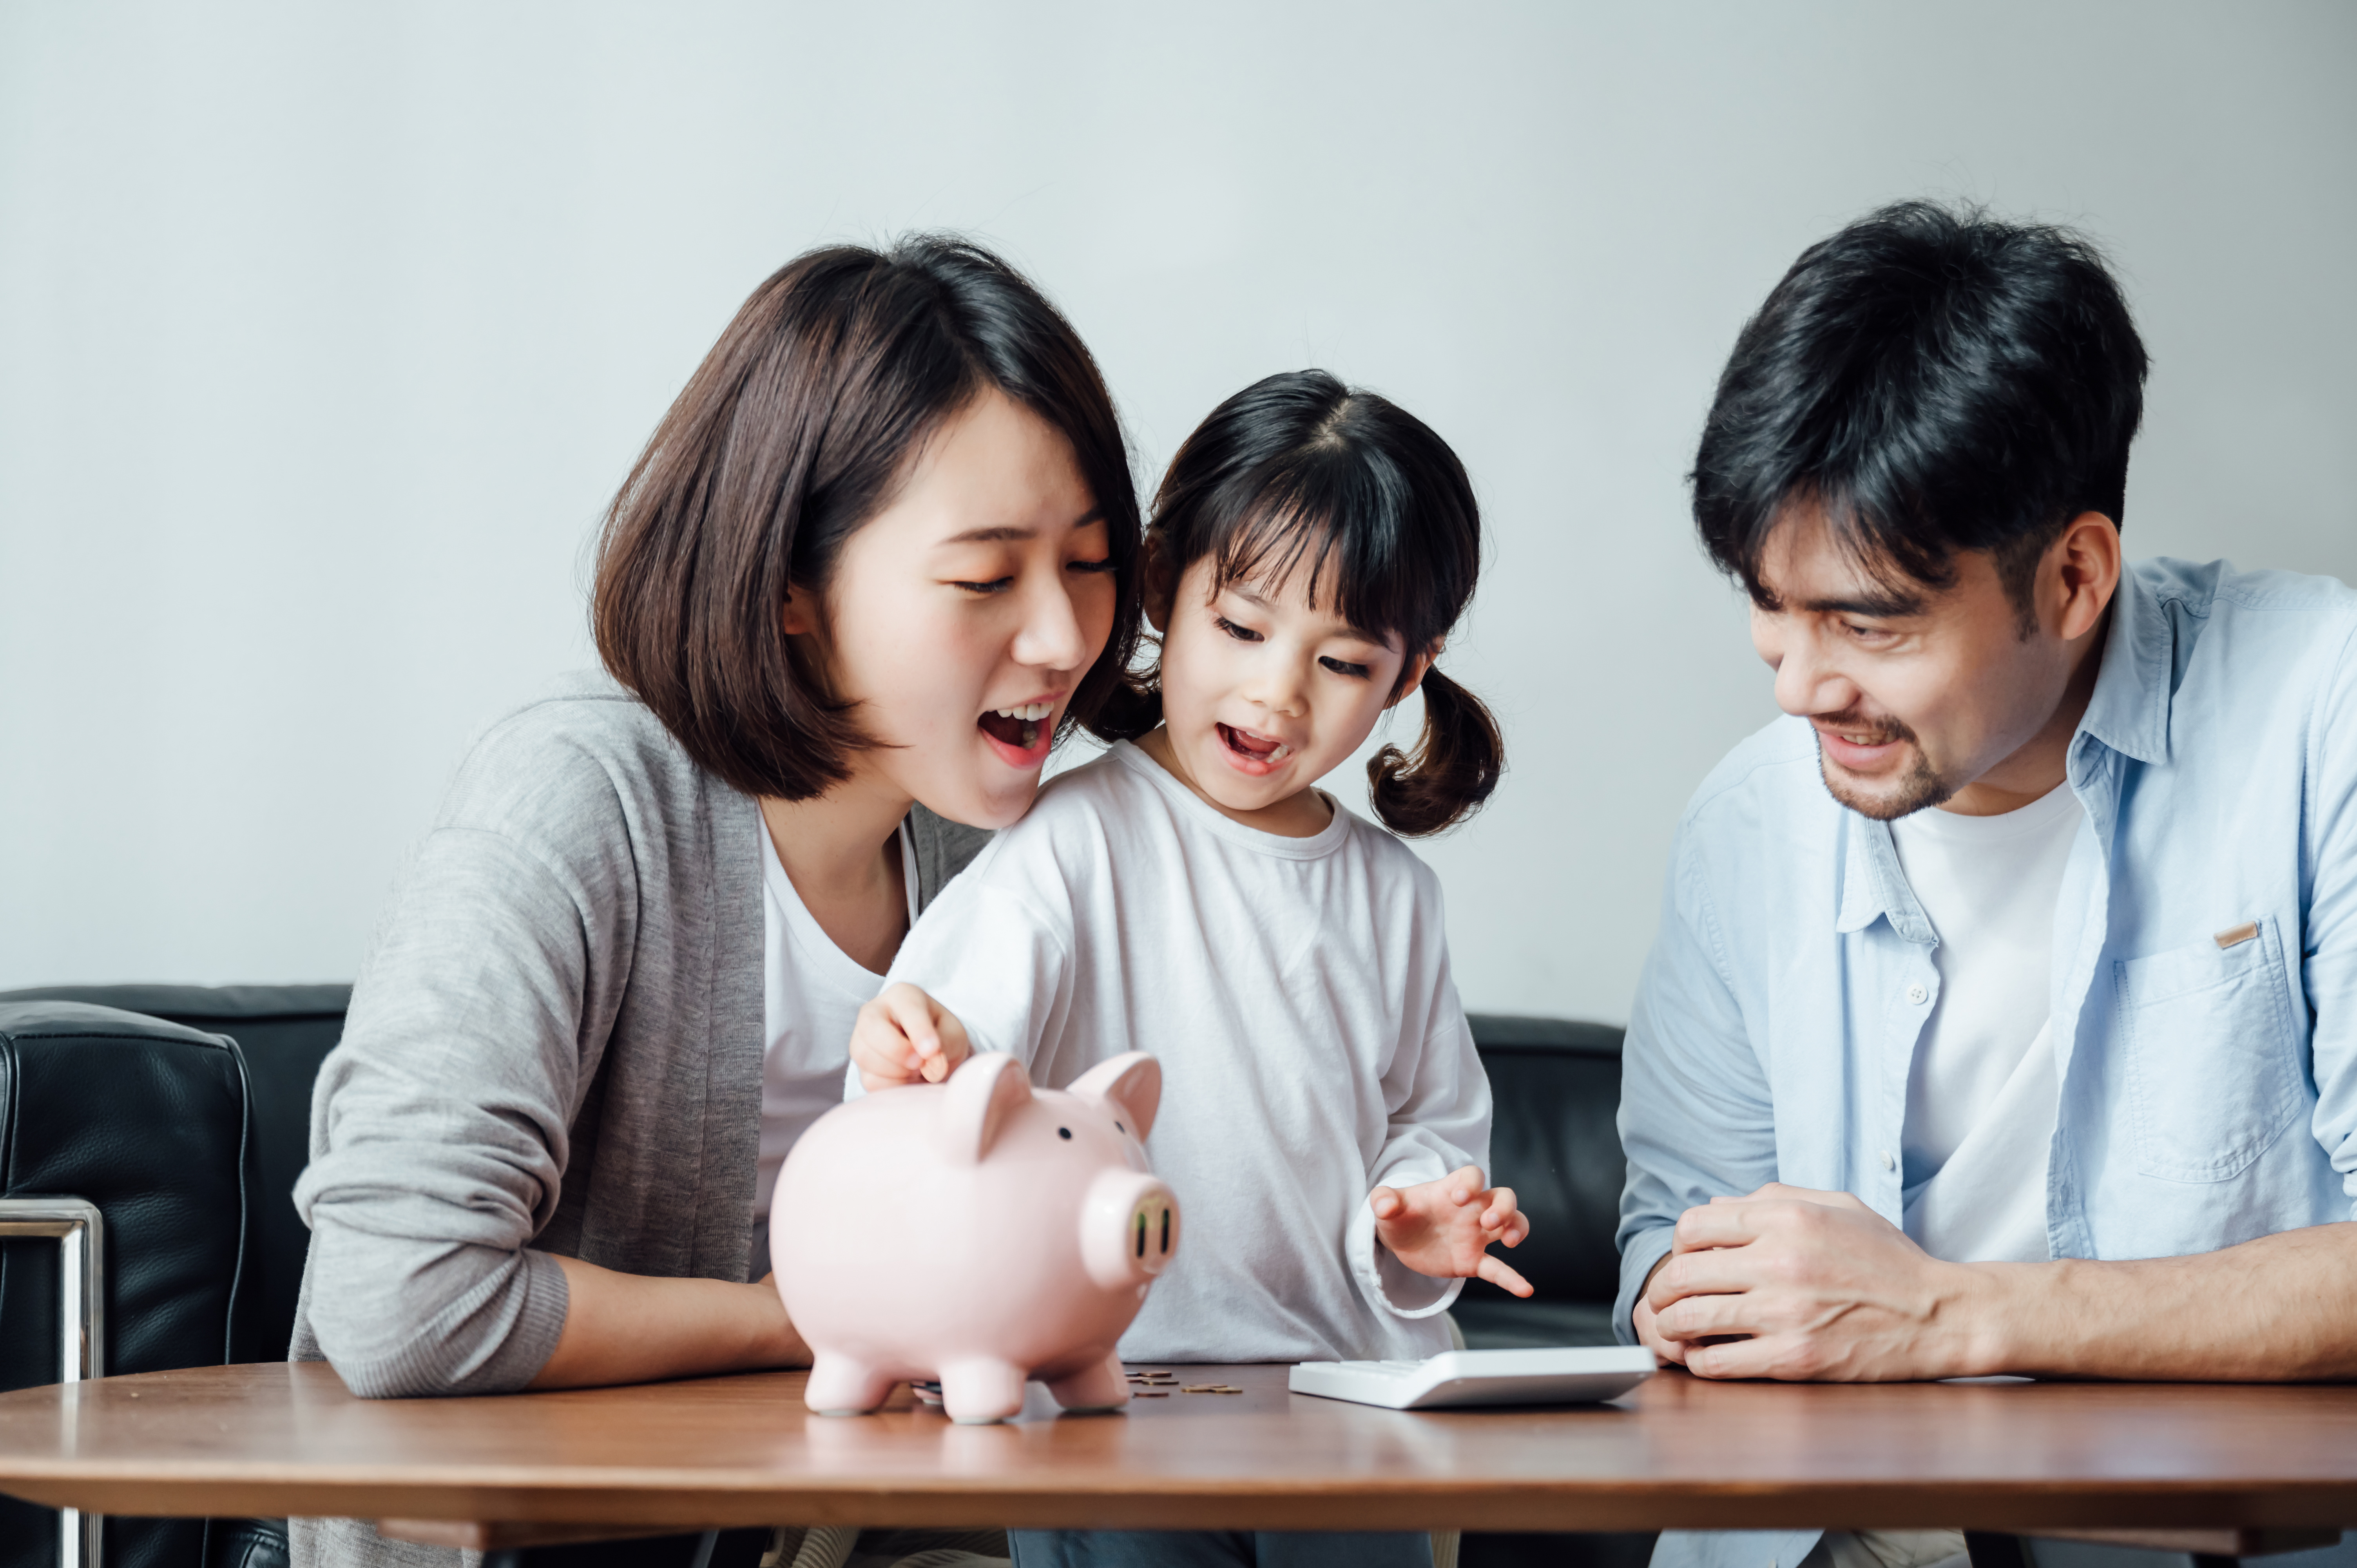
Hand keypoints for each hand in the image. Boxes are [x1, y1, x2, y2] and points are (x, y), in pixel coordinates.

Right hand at [850, 983, 971, 1090]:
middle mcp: (874, 1012)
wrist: (929, 1053)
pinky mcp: (860, 1066)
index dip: (919, 1031)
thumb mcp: (953, 1034)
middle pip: (871, 1028)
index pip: (907, 1008)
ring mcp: (862, 1039)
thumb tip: (930, 1063)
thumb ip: (945, 1044)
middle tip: (920, 1063)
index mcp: (903, 995)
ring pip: (866, 1057)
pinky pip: (870, 1081)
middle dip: (898, 1051)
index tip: (932, 1050)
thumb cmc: (941, 1036)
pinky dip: (893, 1086)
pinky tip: (907, 1079)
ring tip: (918, 1070)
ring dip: (898, 1072)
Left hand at [1370, 1165, 1531, 1296]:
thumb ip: (1383, 1200)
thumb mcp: (1386, 1206)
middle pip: (1502, 1197)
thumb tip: (1383, 1205)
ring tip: (1510, 1241)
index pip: (1472, 1175)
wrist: (1401, 1241)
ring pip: (1511, 1224)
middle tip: (1487, 1222)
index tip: (1459, 1198)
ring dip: (1517, 1228)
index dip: (1471, 1183)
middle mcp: (1471, 1210)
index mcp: (1451, 1191)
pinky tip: (1525, 1290)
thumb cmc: (1400, 1216)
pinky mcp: (1474, 1260)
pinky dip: (1512, 1279)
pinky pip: (1498, 1269)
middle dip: (1503, 1207)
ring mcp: (1476, 1235)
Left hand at [1643, 1182, 1991, 1380]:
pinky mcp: (1794, 1359)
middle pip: (1681, 1273)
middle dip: (1664, 1289)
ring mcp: (1785, 1313)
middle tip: (1666, 1299)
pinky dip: (1699, 1361)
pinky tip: (1705, 1356)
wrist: (1940, 1316)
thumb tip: (1714, 1206)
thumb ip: (1774, 1199)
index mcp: (1787, 1220)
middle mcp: (1779, 1262)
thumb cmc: (1889, 1260)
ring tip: (1675, 1329)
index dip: (1681, 1243)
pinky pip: (1718, 1362)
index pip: (1694, 1225)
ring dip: (1670, 1326)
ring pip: (1689, 1319)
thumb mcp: (1839, 1206)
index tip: (1689, 1258)